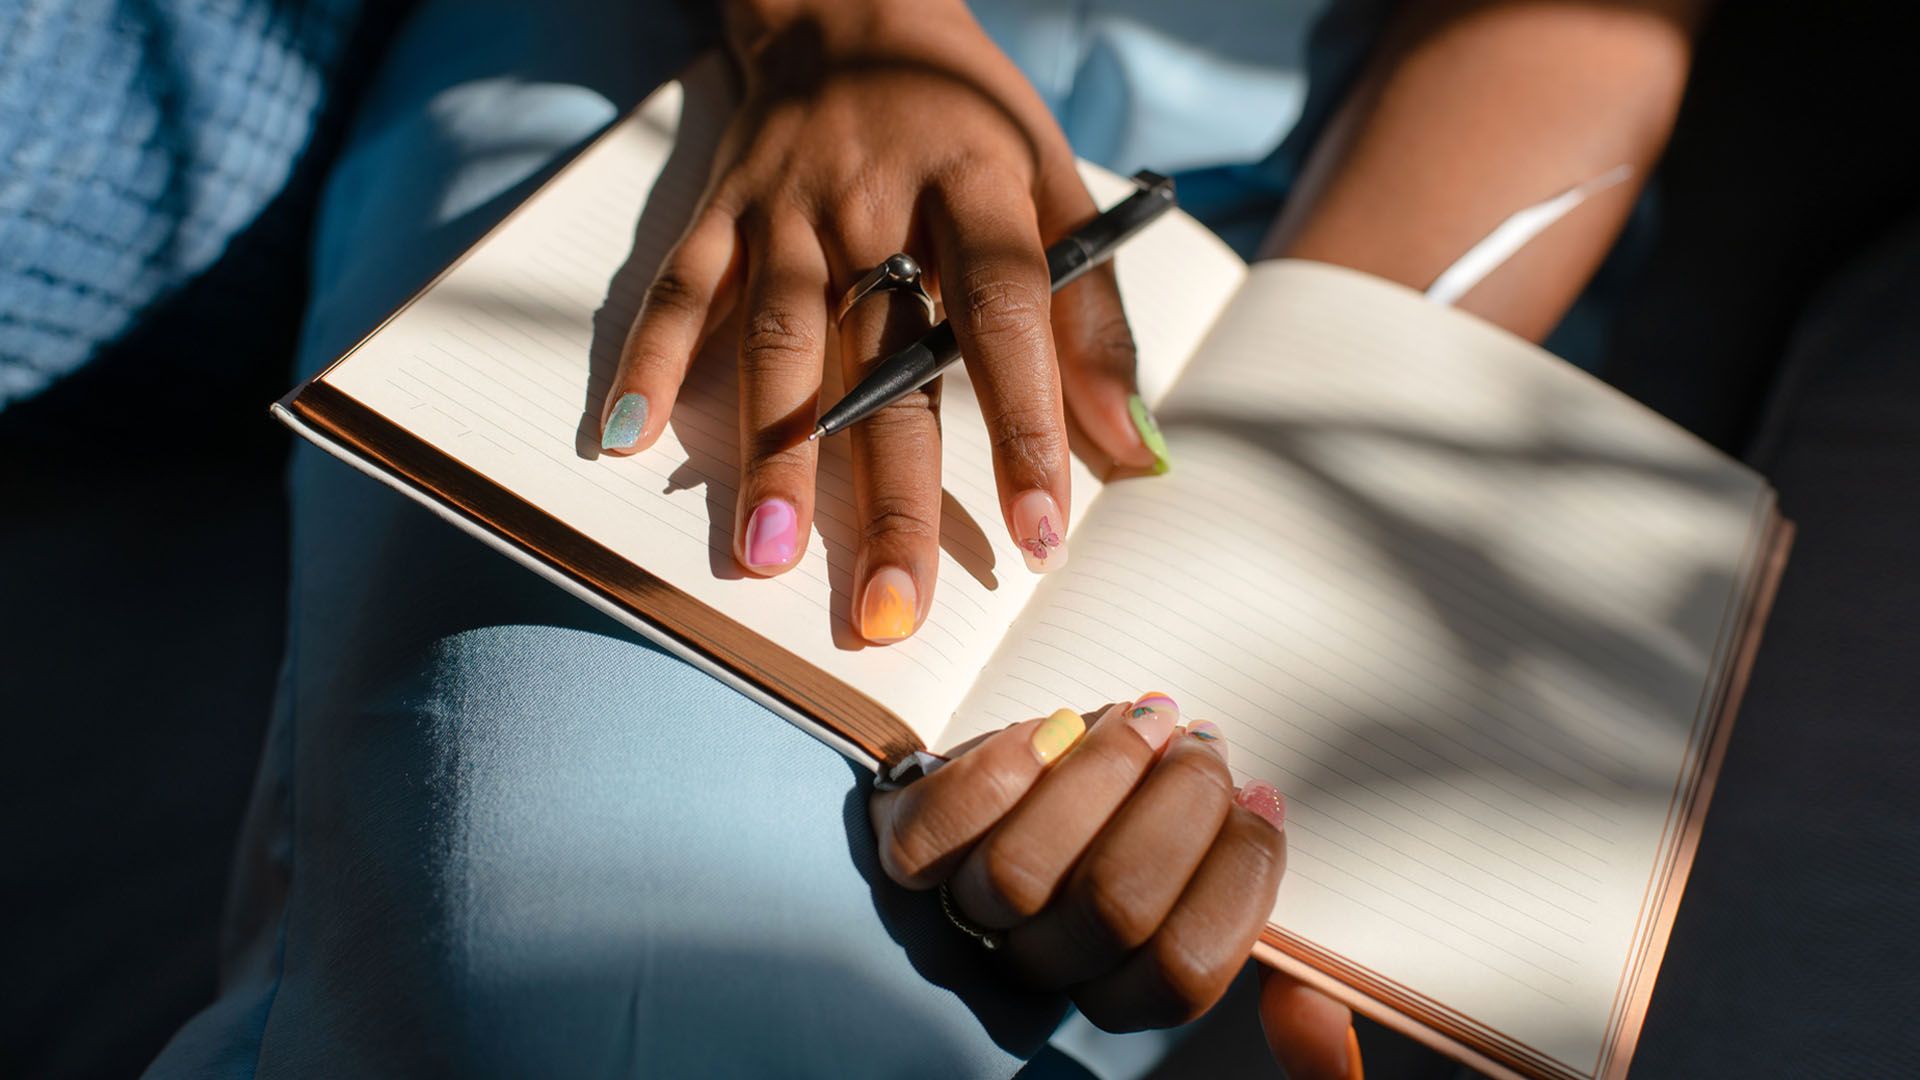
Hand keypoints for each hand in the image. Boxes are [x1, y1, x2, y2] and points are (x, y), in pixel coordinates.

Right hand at [599, 0, 1163, 642]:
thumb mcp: (1058, 187)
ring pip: (777, 336)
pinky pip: (680, 286)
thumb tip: (1138, 453)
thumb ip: (1094, 321)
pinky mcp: (720, 206)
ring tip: (765, 555)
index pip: (1009, 315)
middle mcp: (878, 199)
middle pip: (887, 357)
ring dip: (771, 448)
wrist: (854, 11)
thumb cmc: (970, 122)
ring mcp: (787, 204)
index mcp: (978, 185)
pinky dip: (647, 357)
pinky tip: (625, 437)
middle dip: (890, 491)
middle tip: (892, 605)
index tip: (1039, 537)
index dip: (1027, 427)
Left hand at [869, 693, 1344, 1051]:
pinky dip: (997, 774)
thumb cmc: (1127, 827)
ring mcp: (965, 909)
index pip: (1183, 972)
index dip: (1235, 880)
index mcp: (1117, 983)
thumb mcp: (1203, 883)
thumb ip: (1255, 940)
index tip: (1260, 799)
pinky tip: (1053, 728)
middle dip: (1178, 809)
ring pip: (1022, 872)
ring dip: (1098, 776)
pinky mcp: (909, 842)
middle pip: (1112, 909)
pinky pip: (935, 834)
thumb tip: (1324, 1030)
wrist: (1012, 778)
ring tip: (1147, 719)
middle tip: (1205, 745)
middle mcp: (1040, 962)